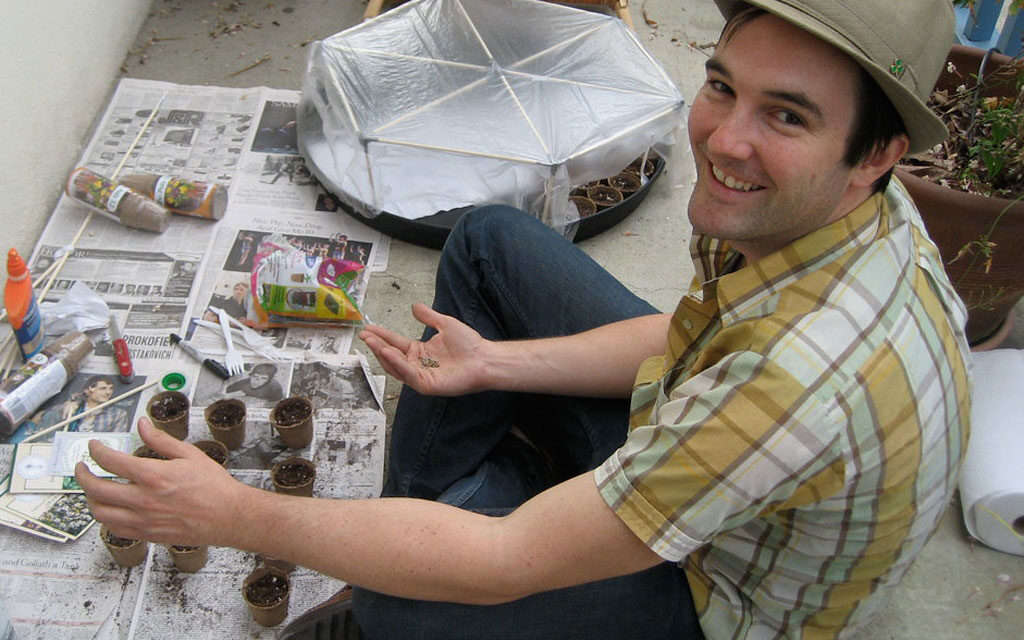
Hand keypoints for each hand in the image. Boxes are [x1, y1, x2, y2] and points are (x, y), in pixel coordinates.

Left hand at [75, 417, 249, 545]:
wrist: (228, 516)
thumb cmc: (214, 487)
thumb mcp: (190, 454)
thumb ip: (161, 440)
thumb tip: (142, 425)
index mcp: (154, 476)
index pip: (111, 461)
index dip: (96, 451)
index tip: (95, 447)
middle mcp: (144, 499)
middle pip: (96, 488)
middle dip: (82, 475)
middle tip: (82, 468)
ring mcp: (143, 519)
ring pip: (100, 512)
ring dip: (90, 499)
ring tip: (94, 489)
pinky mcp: (147, 534)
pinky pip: (114, 529)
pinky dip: (106, 518)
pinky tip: (111, 508)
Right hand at [359, 303, 490, 395]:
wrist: (484, 358)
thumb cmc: (469, 344)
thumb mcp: (445, 324)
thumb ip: (428, 317)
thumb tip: (414, 306)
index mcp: (420, 352)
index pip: (395, 343)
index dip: (382, 335)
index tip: (368, 328)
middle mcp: (417, 364)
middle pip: (391, 355)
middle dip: (376, 345)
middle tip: (364, 335)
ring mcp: (421, 376)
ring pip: (395, 366)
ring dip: (382, 353)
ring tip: (372, 341)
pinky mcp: (426, 384)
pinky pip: (408, 374)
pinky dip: (397, 364)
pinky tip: (387, 352)